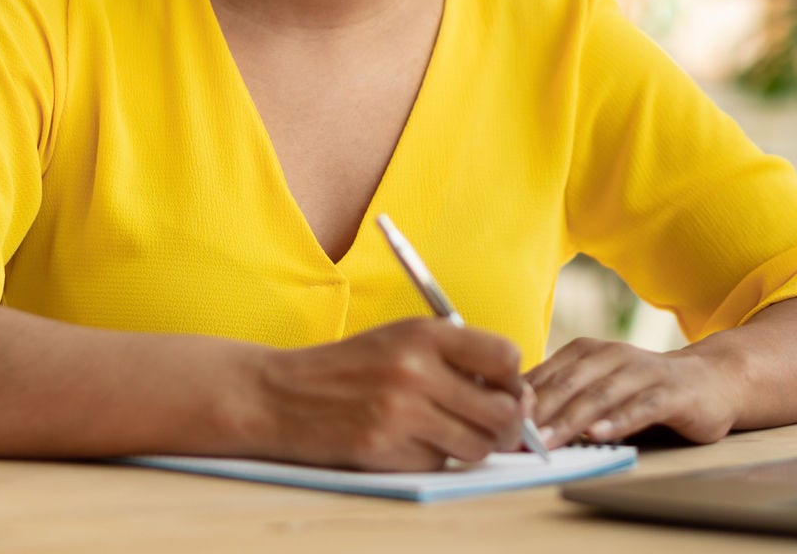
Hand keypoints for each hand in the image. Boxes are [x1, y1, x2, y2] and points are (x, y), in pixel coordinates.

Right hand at [250, 318, 530, 470]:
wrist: (280, 394)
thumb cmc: (350, 367)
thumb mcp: (401, 339)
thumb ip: (455, 357)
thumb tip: (516, 394)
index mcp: (424, 333)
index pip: (504, 356)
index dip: (512, 379)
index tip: (505, 389)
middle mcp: (416, 369)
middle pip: (501, 411)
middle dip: (507, 425)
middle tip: (495, 426)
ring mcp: (400, 412)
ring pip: (476, 445)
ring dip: (472, 446)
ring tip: (451, 434)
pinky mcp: (384, 449)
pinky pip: (438, 463)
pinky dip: (432, 457)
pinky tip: (409, 441)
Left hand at [527, 337, 739, 446]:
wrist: (710, 380)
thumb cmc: (643, 387)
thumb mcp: (598, 384)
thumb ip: (563, 394)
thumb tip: (512, 415)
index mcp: (588, 351)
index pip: (547, 375)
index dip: (521, 401)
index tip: (496, 423)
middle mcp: (613, 355)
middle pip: (569, 385)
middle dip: (540, 413)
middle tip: (515, 438)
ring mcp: (643, 372)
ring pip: (601, 396)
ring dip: (572, 419)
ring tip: (548, 441)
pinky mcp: (672, 393)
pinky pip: (642, 407)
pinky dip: (620, 420)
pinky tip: (601, 434)